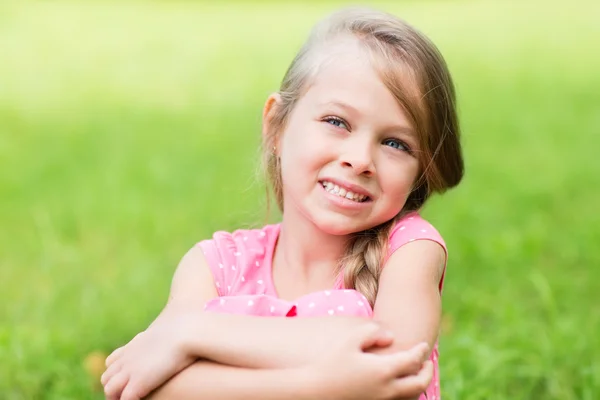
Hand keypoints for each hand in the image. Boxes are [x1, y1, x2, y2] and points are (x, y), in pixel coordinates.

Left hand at [101, 309, 198, 399]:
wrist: (185, 333)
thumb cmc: (185, 332)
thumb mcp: (170, 332)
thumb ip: (164, 337)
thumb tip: (177, 338)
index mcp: (134, 346)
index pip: (112, 362)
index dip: (116, 374)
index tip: (127, 381)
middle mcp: (128, 358)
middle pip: (107, 377)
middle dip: (114, 389)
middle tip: (126, 396)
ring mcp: (130, 370)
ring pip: (109, 390)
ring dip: (117, 397)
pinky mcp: (138, 383)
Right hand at [308, 323, 431, 399]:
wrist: (317, 392)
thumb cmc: (332, 364)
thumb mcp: (350, 340)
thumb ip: (372, 332)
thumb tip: (391, 337)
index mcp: (383, 370)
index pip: (412, 360)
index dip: (421, 351)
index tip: (423, 345)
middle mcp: (387, 390)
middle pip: (419, 383)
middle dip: (427, 372)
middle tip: (427, 362)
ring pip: (412, 396)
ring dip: (418, 385)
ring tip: (416, 374)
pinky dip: (407, 395)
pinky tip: (400, 385)